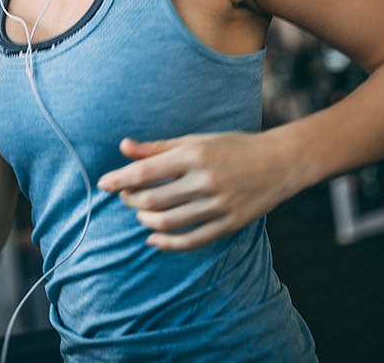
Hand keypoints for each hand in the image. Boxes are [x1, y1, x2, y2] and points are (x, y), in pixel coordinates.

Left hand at [97, 132, 297, 250]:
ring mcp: (219, 205)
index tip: (103, 184)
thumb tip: (123, 147)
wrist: (280, 162)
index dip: (120, 180)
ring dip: (145, 220)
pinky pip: (191, 240)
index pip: (145, 172)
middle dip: (131, 200)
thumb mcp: (194, 140)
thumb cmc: (232, 146)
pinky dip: (167, 244)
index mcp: (194, 155)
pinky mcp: (230, 224)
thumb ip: (157, 148)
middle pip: (153, 200)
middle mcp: (205, 180)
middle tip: (126, 196)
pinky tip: (153, 238)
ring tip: (140, 213)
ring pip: (168, 223)